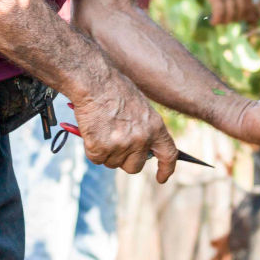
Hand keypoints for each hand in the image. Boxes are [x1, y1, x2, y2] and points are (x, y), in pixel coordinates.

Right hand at [63, 72, 178, 181]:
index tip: (161, 178)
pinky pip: (96, 159)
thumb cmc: (114, 89)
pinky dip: (91, 149)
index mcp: (155, 127)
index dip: (166, 169)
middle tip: (114, 145)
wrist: (94, 81)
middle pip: (134, 167)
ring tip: (102, 129)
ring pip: (112, 163)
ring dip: (106, 152)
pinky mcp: (100, 148)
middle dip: (124, 161)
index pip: (168, 155)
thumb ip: (143, 129)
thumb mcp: (140, 107)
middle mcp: (141, 139)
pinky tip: (92, 130)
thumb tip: (139, 149)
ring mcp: (121, 145)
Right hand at [191, 0, 259, 25]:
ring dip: (226, 21)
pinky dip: (217, 19)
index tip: (239, 16)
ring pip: (231, 12)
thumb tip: (243, 2)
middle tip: (229, 21)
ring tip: (220, 22)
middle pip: (242, 7)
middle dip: (236, 17)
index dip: (246, 11)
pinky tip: (212, 22)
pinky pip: (219, 12)